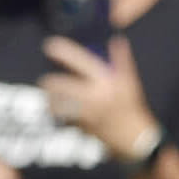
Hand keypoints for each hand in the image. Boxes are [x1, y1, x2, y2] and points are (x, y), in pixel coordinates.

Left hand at [40, 34, 158, 159]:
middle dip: (49, 83)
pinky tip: (58, 113)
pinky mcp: (81, 128)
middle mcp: (93, 97)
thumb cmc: (132, 107)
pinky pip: (64, 120)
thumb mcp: (130, 82)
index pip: (81, 62)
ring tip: (47, 97)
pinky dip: (60, 116)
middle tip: (44, 81)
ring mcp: (85, 113)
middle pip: (62, 86)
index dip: (65, 52)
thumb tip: (117, 39)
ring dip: (50, 101)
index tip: (50, 45)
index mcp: (105, 82)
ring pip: (58, 105)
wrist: (134, 139)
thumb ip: (122, 60)